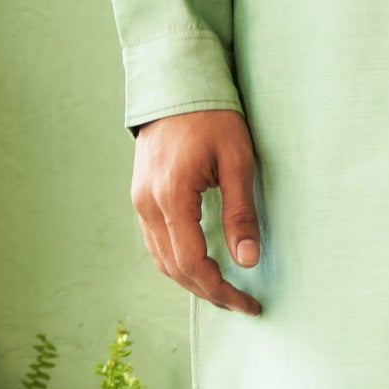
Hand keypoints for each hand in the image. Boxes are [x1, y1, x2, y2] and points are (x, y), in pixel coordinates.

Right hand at [130, 109, 263, 315]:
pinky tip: (201, 266)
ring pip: (162, 259)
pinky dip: (178, 262)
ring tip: (225, 291)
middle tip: (242, 304)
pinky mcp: (142, 196)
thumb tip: (248, 260)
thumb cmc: (212, 117)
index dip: (221, 290)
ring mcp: (140, 201)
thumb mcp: (237, 161)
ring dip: (192, 281)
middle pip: (174, 268)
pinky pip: (156, 242)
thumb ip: (241, 213)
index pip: (193, 263)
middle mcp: (148, 204)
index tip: (248, 303)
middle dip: (209, 292)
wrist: (177, 85)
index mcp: (171, 197)